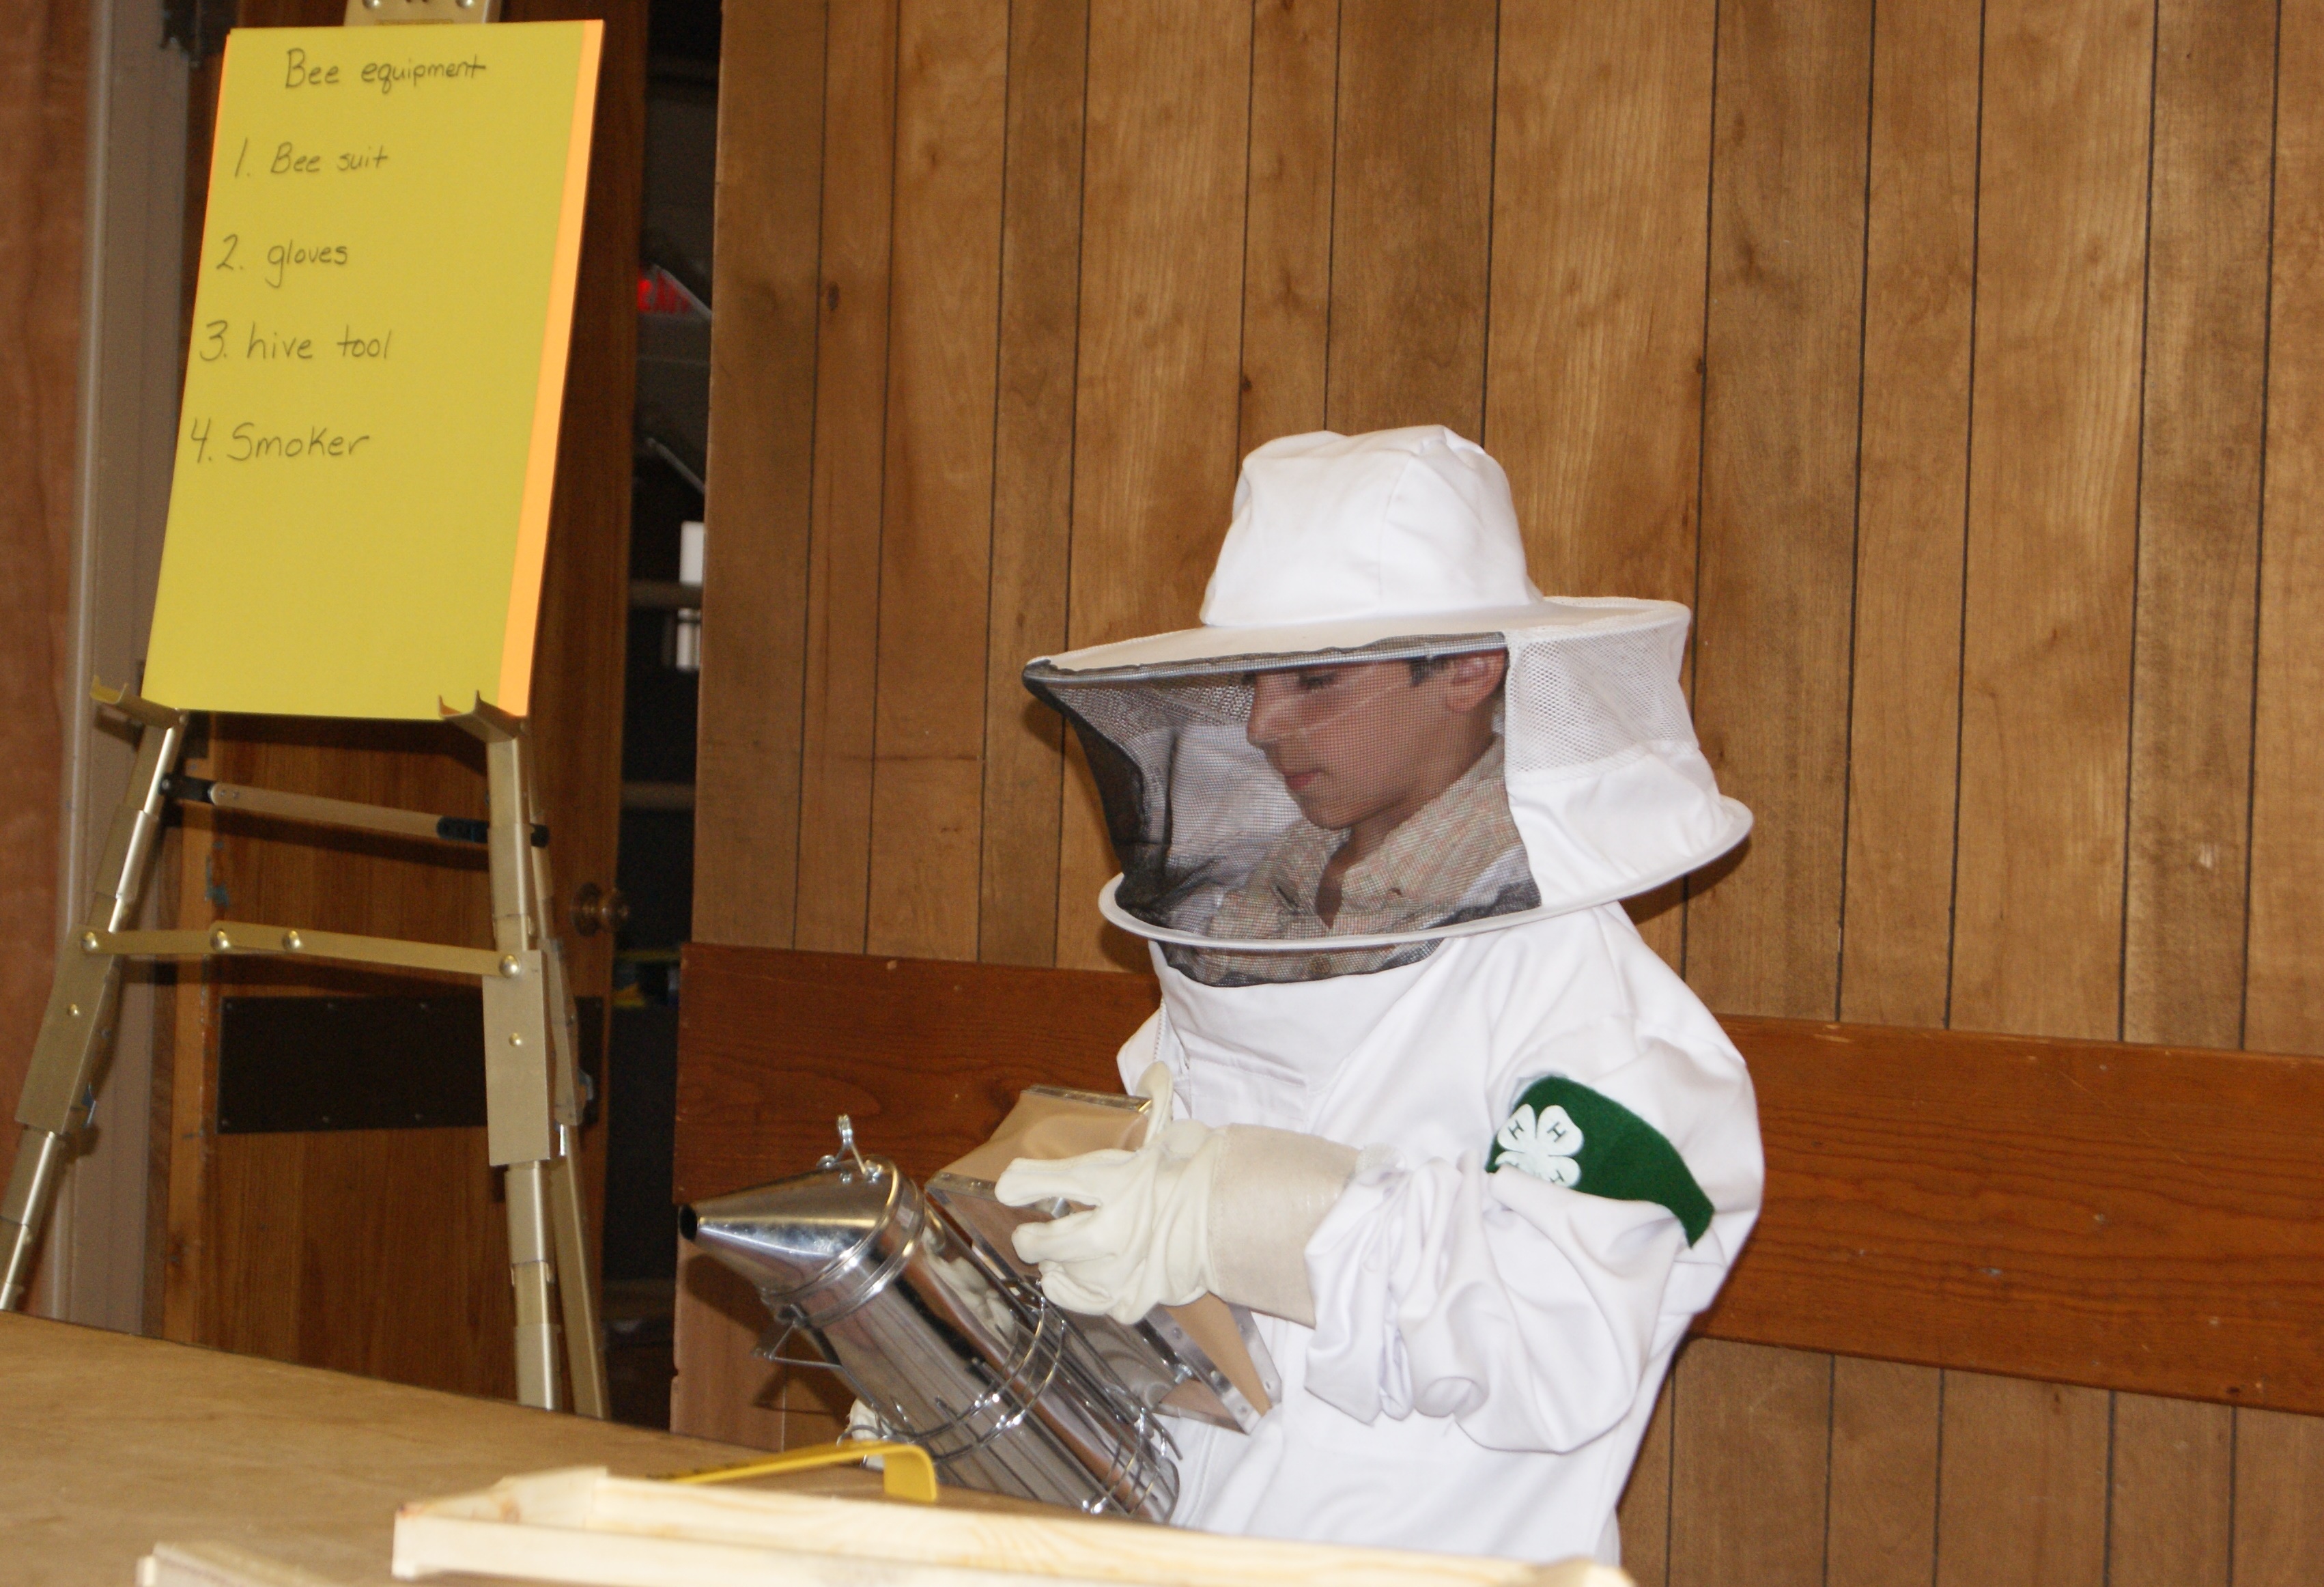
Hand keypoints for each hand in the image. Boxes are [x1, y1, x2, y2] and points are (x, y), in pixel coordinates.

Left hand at [996, 1070, 1221, 1323]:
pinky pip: (1096, 1304)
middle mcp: (1115, 1227)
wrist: (1236, 1221)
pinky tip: (1069, 1285)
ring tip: (1050, 1263)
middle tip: (1028, 1236)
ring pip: (1068, 1277)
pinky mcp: (1137, 1294)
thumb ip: (1158, 1103)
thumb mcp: (1174, 1136)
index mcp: (1119, 1181)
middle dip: (1031, 1240)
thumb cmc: (1200, 1175)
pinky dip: (1079, 1296)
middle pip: (1051, 1242)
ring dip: (1054, 1270)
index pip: (1057, 1181)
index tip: (1007, 1188)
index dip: (1023, 1184)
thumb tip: (1155, 1070)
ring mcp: (1125, 1267)